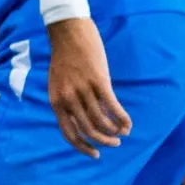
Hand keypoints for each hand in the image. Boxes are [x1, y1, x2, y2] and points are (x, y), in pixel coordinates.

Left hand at [46, 18, 131, 156]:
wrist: (68, 31)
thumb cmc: (64, 56)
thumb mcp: (57, 82)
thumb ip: (65, 100)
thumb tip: (79, 118)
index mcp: (56, 102)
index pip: (69, 134)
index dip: (83, 147)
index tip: (95, 153)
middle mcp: (68, 99)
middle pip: (88, 130)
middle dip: (104, 141)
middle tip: (115, 143)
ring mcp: (83, 90)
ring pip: (101, 121)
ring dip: (114, 131)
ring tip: (123, 133)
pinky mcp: (99, 81)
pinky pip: (112, 106)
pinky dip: (122, 118)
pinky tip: (128, 124)